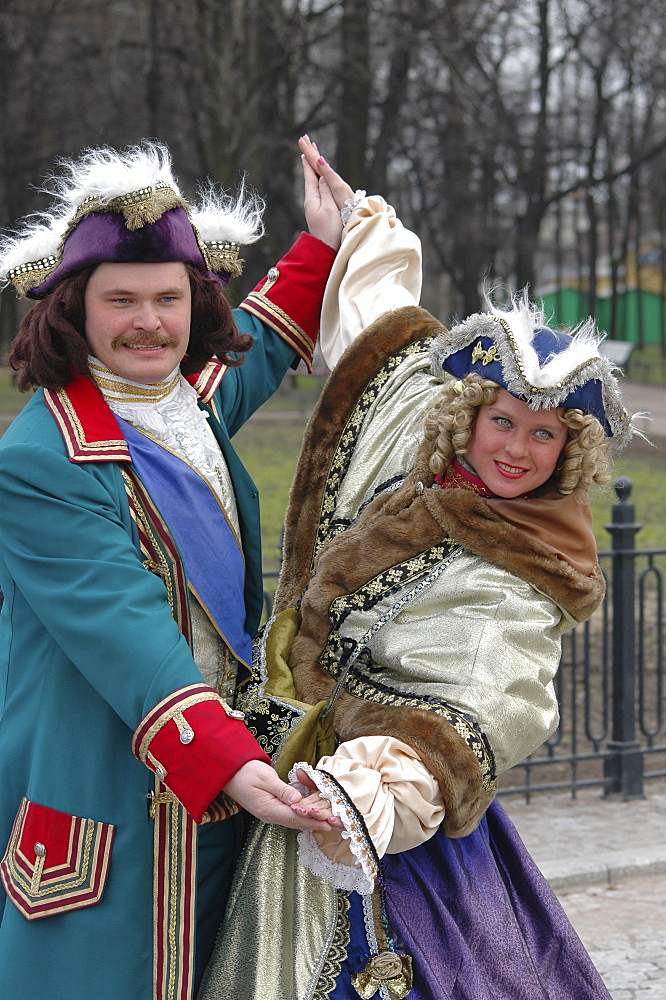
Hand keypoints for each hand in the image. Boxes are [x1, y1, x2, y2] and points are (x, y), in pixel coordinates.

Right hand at [222, 759, 336, 831]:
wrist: (230, 773)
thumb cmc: (246, 772)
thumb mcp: (265, 778)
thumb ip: (282, 790)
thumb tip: (298, 800)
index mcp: (269, 809)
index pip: (296, 817)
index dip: (313, 821)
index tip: (329, 823)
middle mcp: (270, 815)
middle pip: (297, 822)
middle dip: (316, 824)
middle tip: (335, 825)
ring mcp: (270, 813)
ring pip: (294, 820)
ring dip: (311, 821)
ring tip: (329, 822)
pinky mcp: (271, 808)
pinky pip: (290, 814)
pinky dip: (303, 815)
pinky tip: (313, 815)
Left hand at [298, 135, 353, 250]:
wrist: (325, 250)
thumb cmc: (329, 231)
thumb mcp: (329, 209)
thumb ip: (325, 191)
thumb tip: (321, 175)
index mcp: (313, 197)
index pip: (310, 173)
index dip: (309, 157)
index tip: (305, 142)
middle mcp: (311, 199)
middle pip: (310, 174)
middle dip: (309, 158)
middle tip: (306, 140)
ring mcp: (314, 206)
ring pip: (314, 181)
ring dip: (313, 167)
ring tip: (311, 155)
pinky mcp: (319, 211)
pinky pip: (318, 189)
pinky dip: (317, 178)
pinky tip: (318, 177)